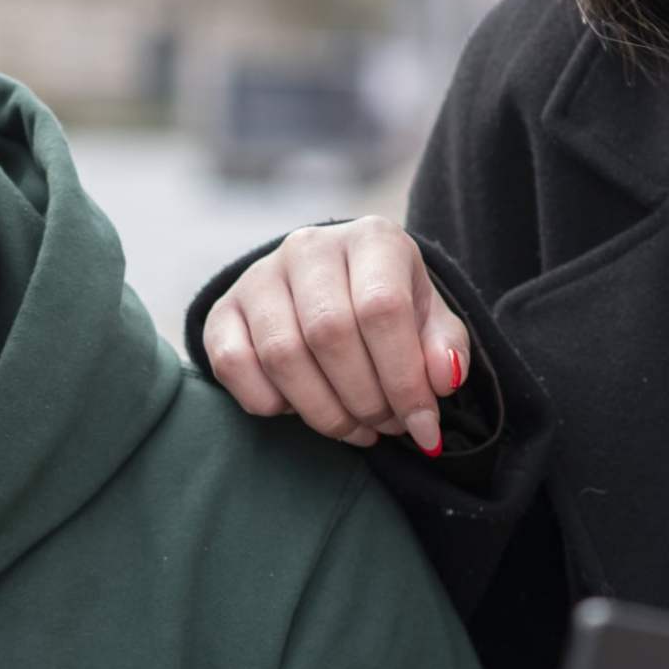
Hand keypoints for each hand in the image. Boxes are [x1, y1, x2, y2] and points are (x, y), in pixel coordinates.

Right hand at [202, 220, 472, 455]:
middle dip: (365, 399)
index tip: (422, 426)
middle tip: (385, 427)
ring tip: (355, 429)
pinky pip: (234, 365)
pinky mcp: (223, 311)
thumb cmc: (387, 306)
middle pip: (330, 334)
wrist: (329, 288)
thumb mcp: (429, 319)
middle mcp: (309, 247)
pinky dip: (270, 403)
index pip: (381, 309)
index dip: (404, 379)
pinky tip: (301, 409)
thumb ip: (446, 347)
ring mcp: (259, 276)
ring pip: (283, 355)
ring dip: (324, 411)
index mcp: (371, 239)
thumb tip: (443, 379)